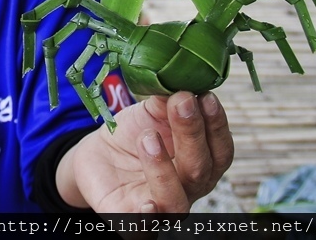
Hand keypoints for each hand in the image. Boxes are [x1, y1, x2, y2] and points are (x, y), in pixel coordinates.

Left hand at [56, 91, 232, 212]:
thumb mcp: (149, 112)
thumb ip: (166, 102)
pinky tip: (146, 202)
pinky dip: (147, 218)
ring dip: (164, 168)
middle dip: (192, 134)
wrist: (96, 153)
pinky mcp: (132, 221)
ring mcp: (162, 208)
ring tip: (148, 137)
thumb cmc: (133, 133)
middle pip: (201, 170)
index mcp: (200, 161)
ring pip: (176, 201)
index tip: (205, 97)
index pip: (219, 149)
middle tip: (181, 104)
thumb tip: (180, 88)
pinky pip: (144, 228)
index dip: (216, 125)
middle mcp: (189, 189)